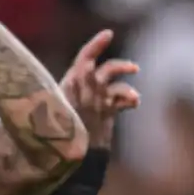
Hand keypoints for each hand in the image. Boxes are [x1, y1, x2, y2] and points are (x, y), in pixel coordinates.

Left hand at [60, 30, 139, 147]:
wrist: (68, 160)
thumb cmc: (58, 136)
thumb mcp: (61, 112)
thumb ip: (71, 94)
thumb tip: (81, 75)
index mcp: (70, 85)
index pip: (84, 60)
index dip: (95, 46)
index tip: (109, 34)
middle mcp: (84, 90)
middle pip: (105, 70)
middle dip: (120, 67)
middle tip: (134, 69)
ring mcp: (96, 100)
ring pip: (115, 85)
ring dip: (127, 87)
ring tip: (135, 97)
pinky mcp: (106, 112)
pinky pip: (121, 100)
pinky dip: (129, 99)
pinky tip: (133, 104)